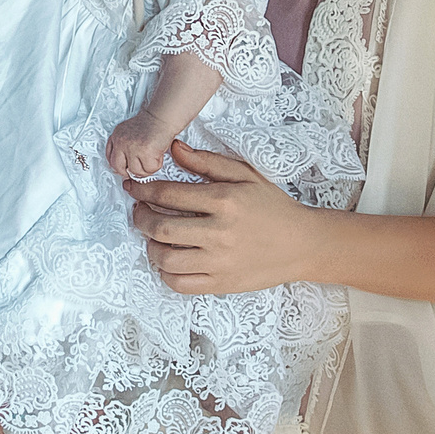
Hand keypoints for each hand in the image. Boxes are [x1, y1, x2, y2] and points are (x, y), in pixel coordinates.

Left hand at [106, 112, 175, 179]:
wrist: (163, 116)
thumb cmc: (151, 123)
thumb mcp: (130, 131)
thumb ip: (124, 145)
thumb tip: (126, 163)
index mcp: (117, 135)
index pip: (109, 157)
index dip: (119, 165)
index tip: (126, 167)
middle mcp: (121, 141)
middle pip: (118, 167)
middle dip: (129, 171)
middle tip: (139, 169)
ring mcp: (132, 147)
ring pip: (135, 171)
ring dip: (146, 169)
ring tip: (152, 158)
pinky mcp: (145, 152)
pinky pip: (149, 169)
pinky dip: (156, 165)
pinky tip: (158, 155)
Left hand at [128, 140, 332, 294]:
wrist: (301, 244)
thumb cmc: (273, 207)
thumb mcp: (245, 175)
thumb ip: (208, 162)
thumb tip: (175, 150)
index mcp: (224, 200)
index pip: (169, 194)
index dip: (143, 190)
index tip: (133, 188)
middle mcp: (219, 232)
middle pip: (160, 227)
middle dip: (140, 217)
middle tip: (139, 212)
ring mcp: (219, 261)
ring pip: (166, 258)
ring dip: (150, 246)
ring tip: (153, 236)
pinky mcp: (221, 283)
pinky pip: (180, 283)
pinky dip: (165, 272)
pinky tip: (168, 260)